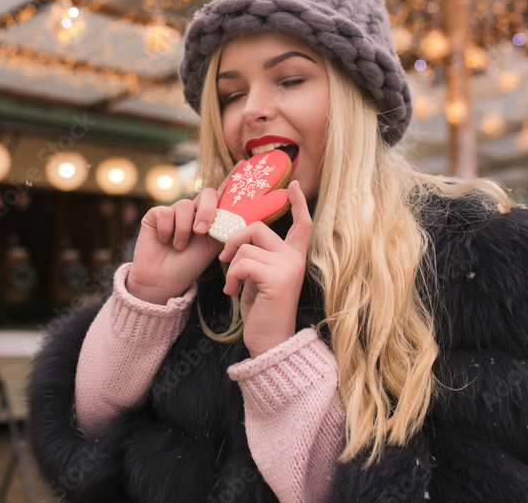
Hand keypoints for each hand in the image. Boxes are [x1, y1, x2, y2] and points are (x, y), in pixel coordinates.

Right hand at [126, 163, 242, 304]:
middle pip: (206, 194)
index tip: (243, 165)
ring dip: (184, 230)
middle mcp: (193, 211)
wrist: (163, 282)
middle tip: (201, 232)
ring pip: (184, 206)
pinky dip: (167, 230)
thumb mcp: (213, 248)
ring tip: (180, 247)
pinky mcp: (155, 215)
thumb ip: (224, 228)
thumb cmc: (188, 267)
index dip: (232, 179)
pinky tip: (165, 241)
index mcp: (210, 218)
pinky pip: (165, 212)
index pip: (222, 194)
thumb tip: (243, 215)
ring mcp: (173, 211)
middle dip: (206, 211)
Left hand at [219, 181, 312, 357]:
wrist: (270, 342)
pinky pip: (243, 263)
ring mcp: (288, 267)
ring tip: (232, 286)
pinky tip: (233, 292)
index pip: (302, 224)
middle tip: (225, 261)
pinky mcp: (277, 278)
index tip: (295, 185)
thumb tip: (239, 239)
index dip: (298, 203)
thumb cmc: (262, 310)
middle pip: (257, 227)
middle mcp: (295, 259)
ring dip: (231, 266)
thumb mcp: (259, 278)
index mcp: (294, 257)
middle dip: (234, 240)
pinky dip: (232, 277)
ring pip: (246, 247)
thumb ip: (257, 256)